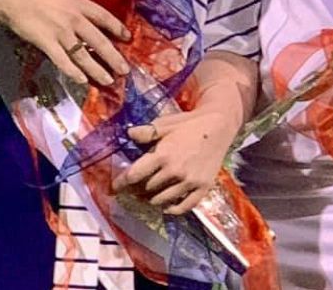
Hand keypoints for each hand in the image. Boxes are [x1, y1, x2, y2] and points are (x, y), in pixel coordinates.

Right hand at [0, 0, 130, 84]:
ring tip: (108, 81)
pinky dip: (73, 72)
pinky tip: (82, 81)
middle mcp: (73, 19)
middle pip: (98, 41)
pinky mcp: (46, 43)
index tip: (127, 37)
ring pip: (83, 55)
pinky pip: (62, 61)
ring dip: (97, 70)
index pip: (103, 17)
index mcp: (77, 2)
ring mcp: (60, 33)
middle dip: (113, 57)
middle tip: (124, 71)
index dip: (116, 28)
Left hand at [118, 109, 235, 214]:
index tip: (114, 187)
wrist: (219, 127)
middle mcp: (175, 171)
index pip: (134, 175)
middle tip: (130, 190)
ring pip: (162, 200)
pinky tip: (166, 206)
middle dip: (135, 190)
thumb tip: (128, 135)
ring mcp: (190, 182)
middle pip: (146, 189)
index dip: (121, 183)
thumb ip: (146, 132)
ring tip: (144, 197)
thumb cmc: (188, 124)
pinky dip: (172, 209)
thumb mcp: (164, 123)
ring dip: (150, 200)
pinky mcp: (202, 188)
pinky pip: (184, 207)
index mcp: (163, 155)